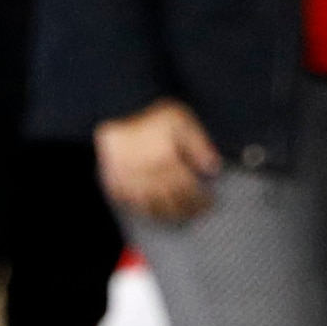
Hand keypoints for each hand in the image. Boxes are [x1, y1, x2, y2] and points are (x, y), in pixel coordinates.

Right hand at [96, 99, 220, 223]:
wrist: (114, 110)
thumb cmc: (149, 114)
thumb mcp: (181, 121)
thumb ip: (199, 144)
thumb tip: (212, 167)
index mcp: (167, 163)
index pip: (189, 190)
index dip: (201, 199)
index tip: (209, 202)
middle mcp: (149, 177)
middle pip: (172, 202)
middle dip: (188, 210)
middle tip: (197, 212)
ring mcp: (129, 182)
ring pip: (151, 208)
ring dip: (167, 214)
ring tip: (177, 215)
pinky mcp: (114, 182)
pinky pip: (129, 203)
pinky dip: (142, 209)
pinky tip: (150, 209)